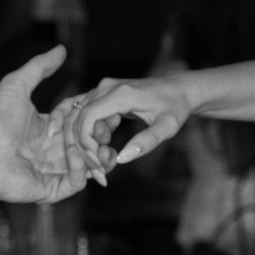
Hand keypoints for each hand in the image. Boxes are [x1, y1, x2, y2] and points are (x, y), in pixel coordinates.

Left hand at [0, 46, 102, 204]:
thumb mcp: (16, 85)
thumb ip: (39, 67)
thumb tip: (61, 48)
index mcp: (47, 126)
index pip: (79, 119)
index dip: (93, 112)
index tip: (106, 104)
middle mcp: (52, 149)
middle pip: (88, 141)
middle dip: (101, 133)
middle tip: (109, 124)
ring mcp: (53, 170)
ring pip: (89, 164)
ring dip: (100, 154)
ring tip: (104, 144)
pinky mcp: (51, 188)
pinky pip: (77, 181)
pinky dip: (82, 168)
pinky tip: (75, 153)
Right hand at [67, 75, 195, 169]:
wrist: (178, 89)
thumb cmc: (175, 107)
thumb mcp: (167, 127)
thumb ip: (146, 142)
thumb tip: (121, 159)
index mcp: (122, 93)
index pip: (87, 117)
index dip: (86, 142)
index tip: (99, 160)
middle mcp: (107, 87)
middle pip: (77, 118)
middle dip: (83, 146)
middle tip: (100, 167)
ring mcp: (102, 88)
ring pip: (76, 116)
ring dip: (82, 142)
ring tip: (102, 160)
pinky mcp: (101, 94)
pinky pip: (82, 113)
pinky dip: (82, 132)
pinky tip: (95, 148)